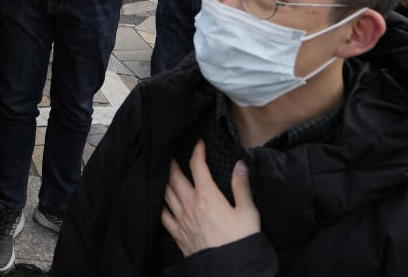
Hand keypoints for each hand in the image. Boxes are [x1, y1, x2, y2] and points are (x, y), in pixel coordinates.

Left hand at [161, 140, 260, 256]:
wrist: (230, 269)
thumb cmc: (241, 241)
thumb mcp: (248, 212)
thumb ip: (242, 187)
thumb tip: (240, 165)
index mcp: (207, 196)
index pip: (198, 166)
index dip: (197, 152)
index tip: (199, 143)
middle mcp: (190, 205)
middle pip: (174, 177)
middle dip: (172, 163)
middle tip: (171, 153)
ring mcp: (181, 219)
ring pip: (166, 193)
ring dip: (164, 180)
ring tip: (163, 172)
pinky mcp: (178, 234)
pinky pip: (163, 215)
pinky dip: (160, 205)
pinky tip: (160, 202)